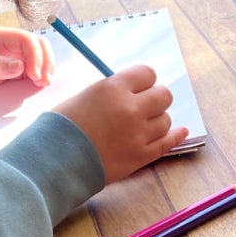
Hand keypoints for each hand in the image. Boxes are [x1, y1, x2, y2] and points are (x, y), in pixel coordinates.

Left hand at [0, 27, 54, 96]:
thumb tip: (20, 66)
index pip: (25, 39)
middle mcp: (8, 43)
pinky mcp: (14, 67)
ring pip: (39, 55)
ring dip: (46, 68)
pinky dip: (40, 75)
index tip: (35, 75)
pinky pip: (33, 68)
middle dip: (45, 61)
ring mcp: (12, 54)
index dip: (35, 56)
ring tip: (44, 84)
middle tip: (45, 81)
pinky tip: (39, 85)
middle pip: (37, 44)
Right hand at [54, 65, 188, 183]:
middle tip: (144, 106)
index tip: (140, 87)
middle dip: (155, 99)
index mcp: (113, 88)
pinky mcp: (141, 156)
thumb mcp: (83, 97)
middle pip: (163, 95)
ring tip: (143, 126)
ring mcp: (138, 134)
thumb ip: (110, 93)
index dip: (144, 81)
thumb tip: (128, 92)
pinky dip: (176, 136)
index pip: (147, 74)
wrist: (53, 162)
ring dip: (157, 121)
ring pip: (166, 120)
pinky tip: (181, 131)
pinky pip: (168, 143)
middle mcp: (130, 108)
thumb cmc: (60, 128)